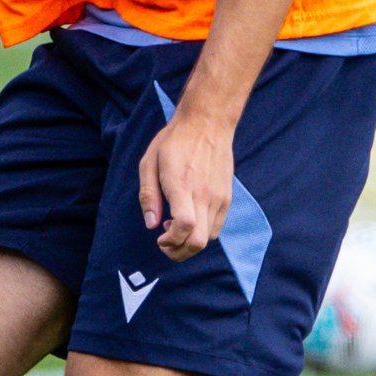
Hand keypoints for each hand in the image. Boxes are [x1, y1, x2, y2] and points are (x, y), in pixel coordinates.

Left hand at [136, 103, 236, 259]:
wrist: (207, 123)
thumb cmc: (173, 142)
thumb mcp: (149, 163)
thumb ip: (148, 196)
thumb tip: (151, 225)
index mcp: (182, 185)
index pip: (184, 225)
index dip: (170, 241)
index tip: (159, 237)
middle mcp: (203, 194)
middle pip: (198, 241)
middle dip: (179, 252)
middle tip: (166, 244)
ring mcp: (218, 197)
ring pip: (209, 238)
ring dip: (190, 243)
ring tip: (175, 228)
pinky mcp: (227, 197)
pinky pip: (217, 227)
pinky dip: (203, 233)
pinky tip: (190, 219)